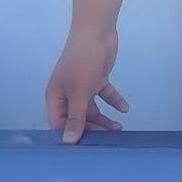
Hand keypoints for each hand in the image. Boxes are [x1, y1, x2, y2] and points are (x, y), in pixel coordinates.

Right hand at [45, 28, 128, 142]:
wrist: (96, 32)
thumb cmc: (82, 62)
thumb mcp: (78, 93)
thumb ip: (75, 118)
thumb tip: (68, 142)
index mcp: (56, 97)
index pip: (59, 123)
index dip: (70, 135)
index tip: (84, 148)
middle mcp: (67, 94)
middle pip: (78, 118)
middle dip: (92, 129)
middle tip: (106, 140)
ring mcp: (82, 86)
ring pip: (92, 109)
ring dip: (105, 119)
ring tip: (118, 128)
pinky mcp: (96, 79)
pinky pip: (104, 95)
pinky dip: (114, 101)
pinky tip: (125, 108)